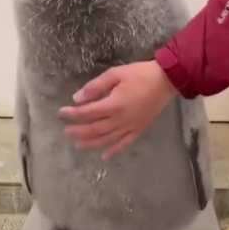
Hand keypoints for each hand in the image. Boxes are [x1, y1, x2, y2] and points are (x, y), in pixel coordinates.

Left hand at [59, 60, 176, 159]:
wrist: (166, 80)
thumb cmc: (140, 74)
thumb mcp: (116, 73)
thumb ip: (95, 86)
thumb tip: (77, 98)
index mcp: (114, 104)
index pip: (88, 113)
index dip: (73, 114)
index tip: (61, 113)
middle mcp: (121, 119)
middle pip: (95, 129)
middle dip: (79, 131)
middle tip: (66, 131)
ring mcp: (131, 126)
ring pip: (107, 139)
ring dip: (91, 143)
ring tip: (78, 145)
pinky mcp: (139, 129)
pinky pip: (125, 143)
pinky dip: (114, 151)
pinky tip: (104, 156)